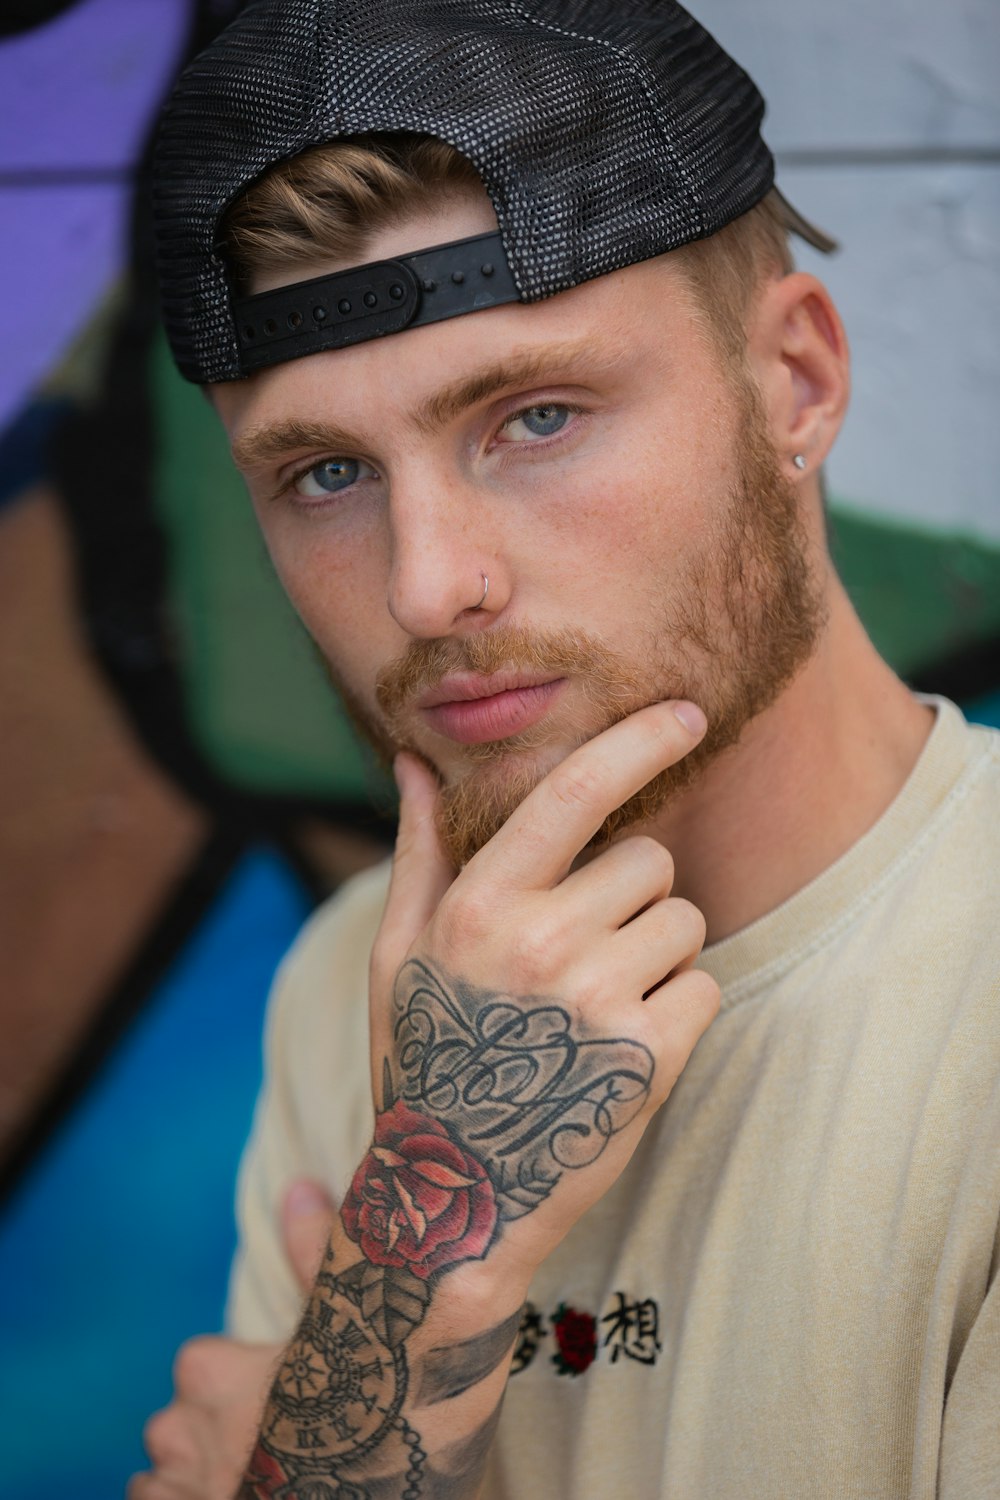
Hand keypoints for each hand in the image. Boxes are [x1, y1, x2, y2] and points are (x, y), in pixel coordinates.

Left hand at [128, 1181, 336, 1498]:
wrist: (363, 1483)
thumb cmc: (354, 1413)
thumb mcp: (342, 1327)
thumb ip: (312, 1254)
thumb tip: (298, 1184)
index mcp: (209, 1371)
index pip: (202, 1364)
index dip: (239, 1378)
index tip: (279, 1393)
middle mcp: (179, 1429)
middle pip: (182, 1420)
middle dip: (215, 1430)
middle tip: (271, 1443)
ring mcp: (175, 1485)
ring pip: (169, 1470)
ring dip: (199, 1473)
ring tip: (256, 1476)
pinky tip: (233, 1495)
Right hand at [366, 700, 720, 1295]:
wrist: (455, 1197)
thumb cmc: (424, 1060)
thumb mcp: (398, 954)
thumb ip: (418, 850)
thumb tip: (410, 761)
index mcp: (477, 906)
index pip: (573, 793)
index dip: (637, 742)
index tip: (686, 714)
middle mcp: (537, 942)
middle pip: (650, 861)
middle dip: (634, 896)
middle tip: (584, 956)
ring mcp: (596, 1000)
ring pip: (685, 921)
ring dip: (659, 954)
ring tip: (598, 1008)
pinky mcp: (649, 1057)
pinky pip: (707, 985)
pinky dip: (682, 1009)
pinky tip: (625, 1046)